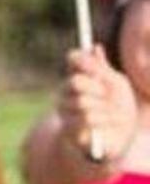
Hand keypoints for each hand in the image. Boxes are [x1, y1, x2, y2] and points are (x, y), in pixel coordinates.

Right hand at [57, 46, 137, 179]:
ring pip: (82, 102)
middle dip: (96, 87)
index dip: (85, 60)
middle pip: (75, 82)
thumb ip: (102, 69)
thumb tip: (94, 47)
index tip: (100, 66)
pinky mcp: (68, 129)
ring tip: (112, 111)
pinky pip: (87, 118)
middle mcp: (65, 92)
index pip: (73, 60)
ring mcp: (64, 111)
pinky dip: (105, 119)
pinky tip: (110, 121)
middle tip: (106, 93)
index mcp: (77, 77)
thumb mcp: (115, 84)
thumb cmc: (118, 106)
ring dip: (104, 106)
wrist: (120, 135)